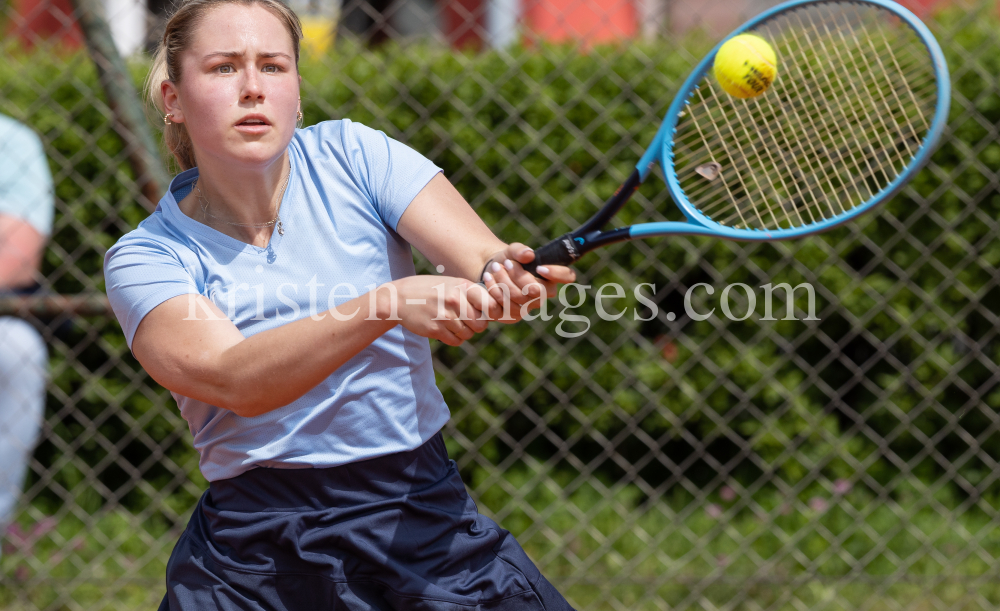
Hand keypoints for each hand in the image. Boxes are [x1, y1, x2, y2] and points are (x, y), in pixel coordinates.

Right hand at [378, 276, 493, 345]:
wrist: (399, 298)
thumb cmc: (430, 290)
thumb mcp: (451, 283)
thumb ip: (471, 294)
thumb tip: (495, 310)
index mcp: (463, 286)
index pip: (491, 305)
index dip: (491, 313)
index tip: (485, 313)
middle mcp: (455, 300)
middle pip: (481, 324)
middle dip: (477, 325)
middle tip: (467, 320)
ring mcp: (445, 316)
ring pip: (468, 335)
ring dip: (464, 332)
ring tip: (452, 322)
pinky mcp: (435, 330)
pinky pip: (456, 341)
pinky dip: (454, 338)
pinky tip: (445, 329)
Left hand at [480, 243, 575, 322]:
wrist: (490, 273)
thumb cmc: (508, 260)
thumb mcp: (511, 251)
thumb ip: (520, 250)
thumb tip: (529, 255)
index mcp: (550, 276)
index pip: (567, 276)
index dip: (557, 274)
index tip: (540, 267)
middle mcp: (543, 294)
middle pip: (538, 291)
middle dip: (519, 276)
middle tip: (506, 263)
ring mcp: (528, 307)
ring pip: (519, 300)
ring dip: (503, 282)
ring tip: (494, 268)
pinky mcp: (512, 316)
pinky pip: (505, 308)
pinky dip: (494, 291)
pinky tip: (488, 279)